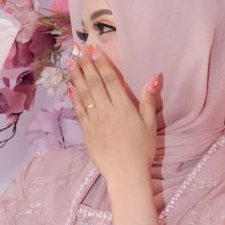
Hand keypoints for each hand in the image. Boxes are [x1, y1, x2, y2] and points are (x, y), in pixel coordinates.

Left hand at [69, 46, 160, 191]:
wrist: (126, 175)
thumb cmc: (142, 150)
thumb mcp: (150, 124)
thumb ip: (148, 99)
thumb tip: (154, 76)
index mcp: (123, 107)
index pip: (110, 79)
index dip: (101, 63)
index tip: (93, 49)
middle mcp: (107, 111)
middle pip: (94, 83)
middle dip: (85, 64)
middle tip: (77, 49)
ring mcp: (94, 121)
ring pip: (84, 94)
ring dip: (77, 76)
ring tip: (70, 61)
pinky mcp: (86, 132)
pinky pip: (79, 110)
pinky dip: (74, 97)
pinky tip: (70, 86)